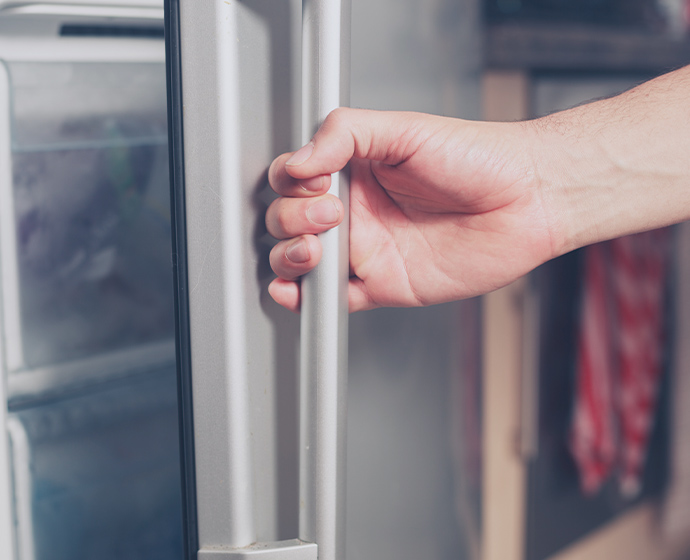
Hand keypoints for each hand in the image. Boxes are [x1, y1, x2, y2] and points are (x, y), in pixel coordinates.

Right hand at [265, 108, 556, 311]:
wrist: (527, 200)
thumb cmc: (478, 158)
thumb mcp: (404, 128)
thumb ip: (344, 134)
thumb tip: (298, 161)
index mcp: (355, 170)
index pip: (294, 179)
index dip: (291, 183)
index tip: (314, 179)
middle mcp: (356, 210)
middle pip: (288, 221)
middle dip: (292, 220)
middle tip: (330, 213)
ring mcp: (367, 249)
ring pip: (301, 262)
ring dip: (289, 258)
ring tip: (313, 249)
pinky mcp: (383, 285)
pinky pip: (335, 298)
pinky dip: (307, 300)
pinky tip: (298, 291)